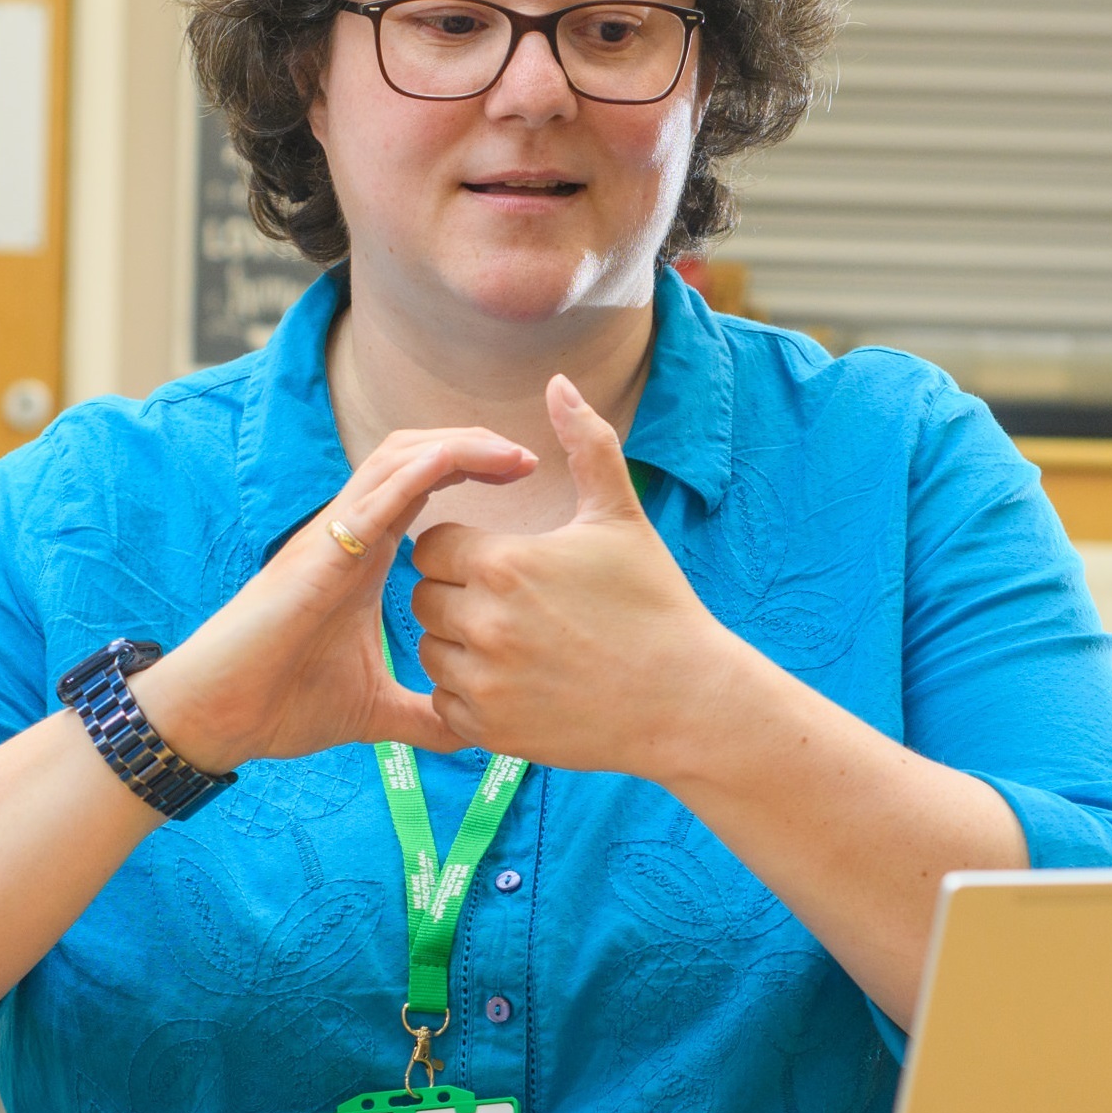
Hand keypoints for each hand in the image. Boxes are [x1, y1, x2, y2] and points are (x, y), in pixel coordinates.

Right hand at [134, 426, 536, 770]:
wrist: (221, 717)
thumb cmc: (282, 703)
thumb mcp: (376, 710)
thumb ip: (423, 714)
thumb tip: (470, 733)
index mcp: (366, 557)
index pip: (424, 487)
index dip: (473, 469)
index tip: (524, 481)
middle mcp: (351, 534)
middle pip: (418, 457)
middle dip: (475, 446)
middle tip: (529, 459)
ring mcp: (333, 537)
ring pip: (398, 459)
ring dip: (457, 446)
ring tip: (510, 454)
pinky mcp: (319, 553)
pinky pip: (372, 496)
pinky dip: (417, 470)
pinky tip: (456, 460)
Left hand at [409, 376, 742, 777]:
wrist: (687, 700)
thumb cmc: (654, 603)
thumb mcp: (620, 517)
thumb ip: (584, 443)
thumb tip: (559, 382)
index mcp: (503, 562)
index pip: (434, 544)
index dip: (466, 550)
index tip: (510, 563)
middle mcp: (483, 622)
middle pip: (424, 597)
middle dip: (458, 596)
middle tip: (517, 606)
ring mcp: (484, 681)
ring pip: (431, 650)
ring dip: (459, 645)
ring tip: (520, 644)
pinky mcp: (490, 730)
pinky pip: (446, 702)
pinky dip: (470, 695)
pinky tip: (520, 683)